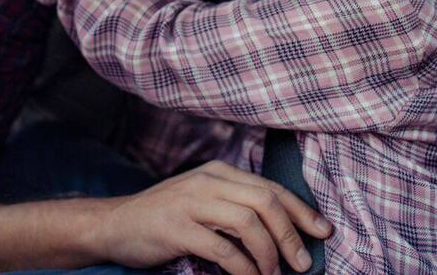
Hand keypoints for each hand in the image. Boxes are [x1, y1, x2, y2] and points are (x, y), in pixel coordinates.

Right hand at [91, 161, 332, 274]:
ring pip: (248, 223)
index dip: (301, 211)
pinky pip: (222, 249)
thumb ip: (235, 205)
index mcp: (219, 172)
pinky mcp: (177, 228)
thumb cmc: (164, 217)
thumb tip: (282, 229)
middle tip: (302, 264)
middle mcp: (208, 181)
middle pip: (265, 201)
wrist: (113, 224)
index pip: (271, 187)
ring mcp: (191, 202)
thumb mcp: (202, 199)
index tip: (323, 232)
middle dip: (291, 235)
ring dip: (269, 254)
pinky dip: (243, 268)